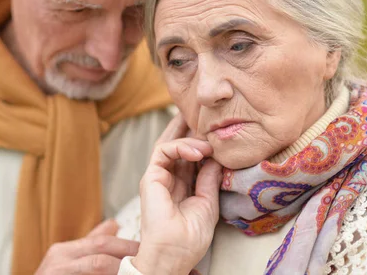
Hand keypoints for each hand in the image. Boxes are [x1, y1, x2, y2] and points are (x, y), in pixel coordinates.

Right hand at [35, 219, 138, 273]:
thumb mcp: (68, 261)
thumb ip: (90, 244)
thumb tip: (114, 224)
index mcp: (63, 251)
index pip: (101, 242)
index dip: (126, 245)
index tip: (146, 249)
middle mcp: (59, 260)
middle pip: (101, 252)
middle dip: (126, 255)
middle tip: (147, 261)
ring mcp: (56, 273)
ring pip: (97, 265)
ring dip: (118, 269)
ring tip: (136, 270)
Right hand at [133, 114, 222, 274]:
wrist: (173, 254)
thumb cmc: (189, 238)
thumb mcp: (208, 203)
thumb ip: (209, 179)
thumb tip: (216, 159)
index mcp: (182, 186)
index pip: (190, 157)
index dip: (201, 142)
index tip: (216, 131)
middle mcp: (168, 179)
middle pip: (177, 145)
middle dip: (188, 128)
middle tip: (200, 113)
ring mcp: (158, 177)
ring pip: (169, 143)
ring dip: (188, 135)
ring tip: (206, 134)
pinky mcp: (150, 177)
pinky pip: (162, 150)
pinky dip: (180, 145)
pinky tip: (198, 150)